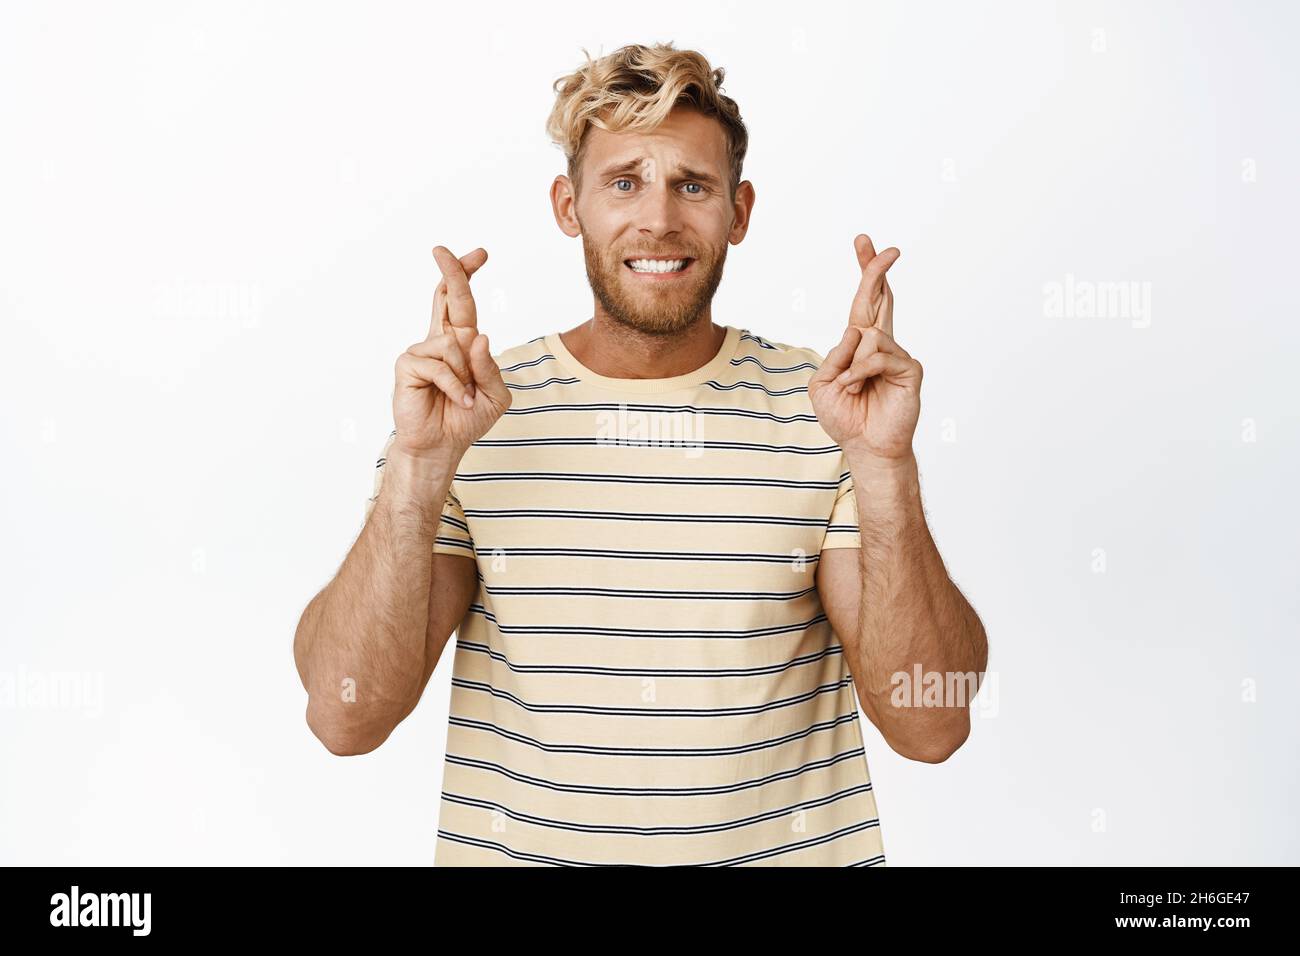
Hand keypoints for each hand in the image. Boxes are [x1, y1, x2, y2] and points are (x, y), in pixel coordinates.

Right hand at [391, 246, 511, 461]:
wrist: (442, 446)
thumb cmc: (467, 419)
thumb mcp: (494, 395)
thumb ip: (489, 367)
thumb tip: (479, 336)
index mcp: (462, 343)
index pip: (463, 303)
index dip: (467, 276)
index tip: (479, 254)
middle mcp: (440, 341)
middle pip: (447, 297)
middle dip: (451, 272)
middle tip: (441, 249)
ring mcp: (422, 351)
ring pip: (453, 344)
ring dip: (465, 376)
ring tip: (463, 397)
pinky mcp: (408, 365)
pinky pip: (439, 365)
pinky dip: (454, 387)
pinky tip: (456, 401)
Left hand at [808, 234, 921, 462]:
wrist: (865, 447)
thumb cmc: (846, 417)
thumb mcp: (823, 385)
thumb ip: (835, 355)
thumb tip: (859, 332)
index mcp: (859, 344)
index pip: (864, 302)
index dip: (866, 273)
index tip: (864, 244)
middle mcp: (881, 344)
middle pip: (881, 298)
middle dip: (877, 270)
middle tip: (887, 247)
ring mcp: (897, 355)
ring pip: (870, 334)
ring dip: (851, 365)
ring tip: (852, 388)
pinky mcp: (910, 369)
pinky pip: (878, 355)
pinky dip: (861, 372)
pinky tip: (861, 388)